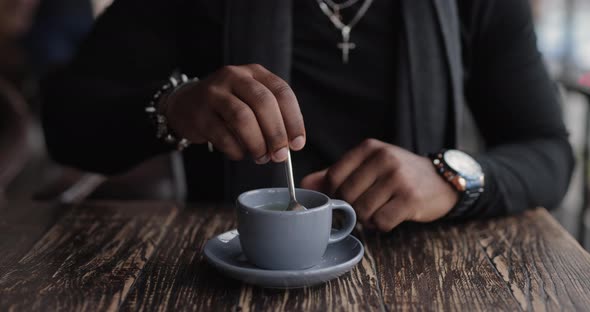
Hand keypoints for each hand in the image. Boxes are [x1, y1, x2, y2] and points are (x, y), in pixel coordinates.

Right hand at [165, 64, 304, 162]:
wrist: (185, 105)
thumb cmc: (227, 106)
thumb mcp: (251, 100)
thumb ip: (271, 116)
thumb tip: (290, 144)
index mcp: (254, 73)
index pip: (281, 92)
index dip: (293, 120)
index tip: (298, 143)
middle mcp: (234, 77)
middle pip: (263, 103)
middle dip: (276, 133)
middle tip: (280, 155)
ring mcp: (214, 93)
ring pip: (242, 118)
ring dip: (257, 143)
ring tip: (261, 157)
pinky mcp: (199, 114)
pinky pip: (222, 135)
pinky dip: (236, 149)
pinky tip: (239, 154)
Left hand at [301, 139, 457, 231]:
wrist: (441, 180)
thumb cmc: (398, 174)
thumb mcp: (368, 166)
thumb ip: (335, 174)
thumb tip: (304, 184)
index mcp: (368, 148)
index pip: (333, 176)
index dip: (334, 194)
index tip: (343, 199)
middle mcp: (383, 159)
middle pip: (346, 196)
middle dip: (352, 208)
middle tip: (364, 207)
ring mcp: (398, 178)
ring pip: (362, 211)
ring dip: (367, 219)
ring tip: (379, 210)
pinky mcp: (410, 198)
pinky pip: (381, 222)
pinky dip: (382, 225)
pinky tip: (391, 216)